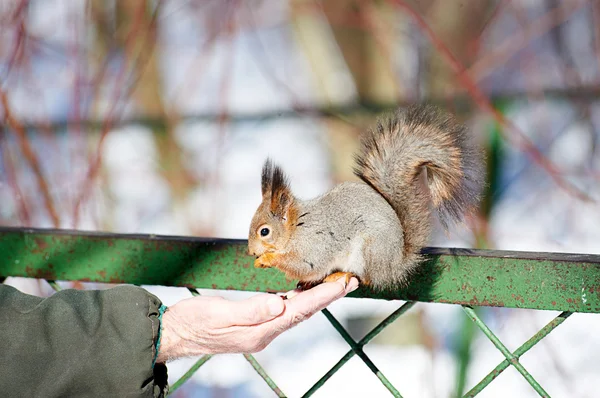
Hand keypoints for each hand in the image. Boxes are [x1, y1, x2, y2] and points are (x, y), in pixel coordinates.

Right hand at [156, 277, 358, 362]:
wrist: (175, 334)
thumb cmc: (193, 322)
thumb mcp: (219, 313)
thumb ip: (250, 310)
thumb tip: (280, 305)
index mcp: (259, 331)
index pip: (299, 310)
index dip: (323, 297)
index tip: (343, 285)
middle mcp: (264, 332)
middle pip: (303, 312)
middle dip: (328, 296)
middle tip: (349, 281)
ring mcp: (259, 330)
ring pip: (296, 311)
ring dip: (316, 298)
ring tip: (334, 284)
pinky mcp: (253, 323)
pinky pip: (283, 311)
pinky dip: (298, 299)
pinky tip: (302, 291)